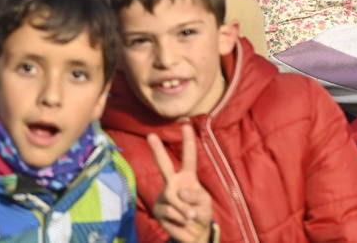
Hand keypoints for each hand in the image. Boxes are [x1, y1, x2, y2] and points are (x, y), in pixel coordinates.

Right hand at [149, 126, 214, 242]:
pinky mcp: (158, 209)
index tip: (185, 124)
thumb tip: (179, 192)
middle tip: (151, 135)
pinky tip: (181, 222)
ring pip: (174, 198)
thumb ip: (195, 195)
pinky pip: (171, 212)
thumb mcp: (205, 203)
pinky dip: (180, 219)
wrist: (194, 233)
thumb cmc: (201, 213)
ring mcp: (164, 195)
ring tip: (190, 217)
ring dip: (186, 211)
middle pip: (164, 165)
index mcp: (187, 177)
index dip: (188, 141)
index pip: (188, 157)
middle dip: (157, 150)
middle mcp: (173, 182)